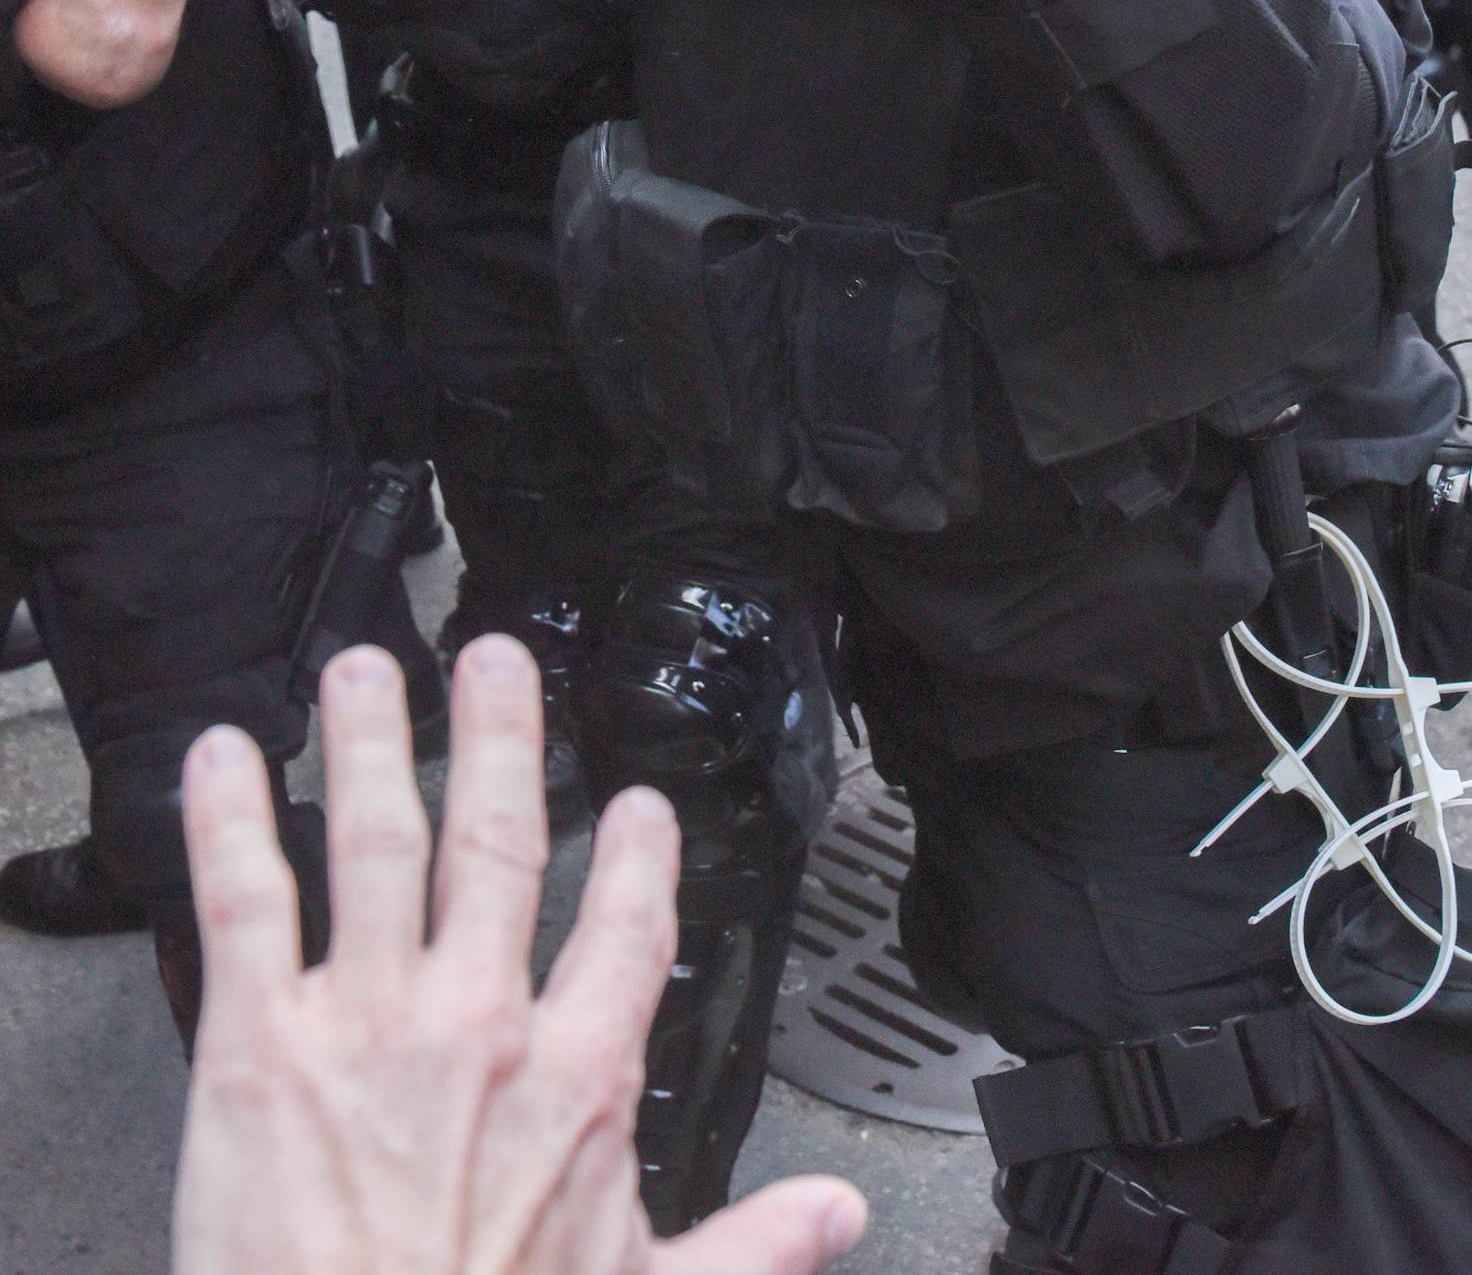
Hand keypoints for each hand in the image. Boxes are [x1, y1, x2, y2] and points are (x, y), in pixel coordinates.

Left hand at [174, 636, 868, 1274]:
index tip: (638, 806)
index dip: (637, 854)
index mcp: (574, 1080)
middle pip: (496, 841)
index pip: (625, 927)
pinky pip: (247, 904)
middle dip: (499, 738)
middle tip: (496, 666)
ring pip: (376, 841)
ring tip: (366, 674)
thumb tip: (835, 1219)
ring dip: (372, 742)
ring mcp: (365, 1022)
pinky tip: (225, 762)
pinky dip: (230, 821)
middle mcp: (475, 1024)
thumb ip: (750, 1245)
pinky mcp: (257, 1048)